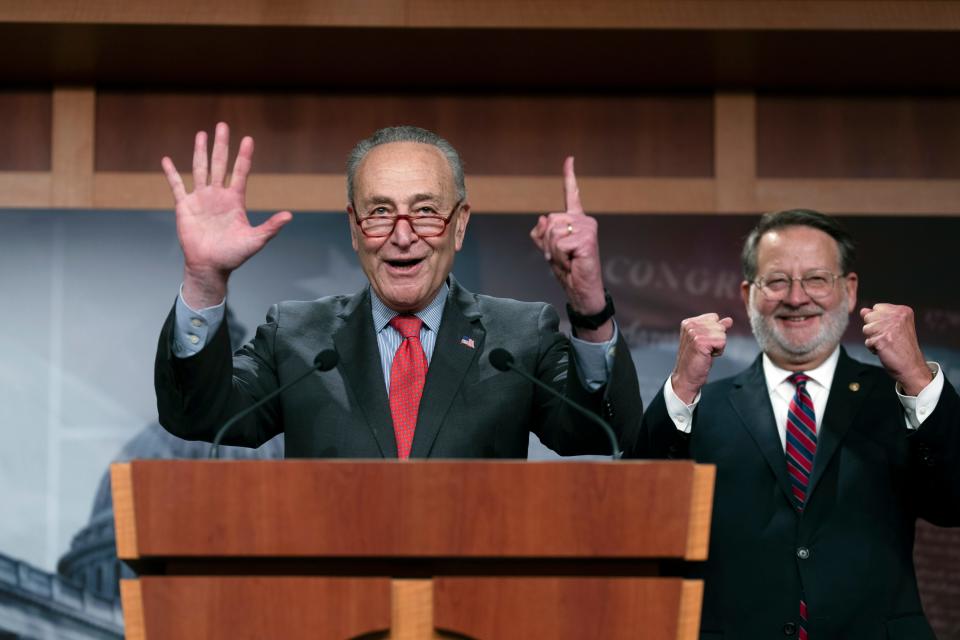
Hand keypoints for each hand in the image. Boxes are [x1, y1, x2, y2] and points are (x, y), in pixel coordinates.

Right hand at [162, 122, 291, 307]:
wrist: (210, 266)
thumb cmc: (233, 255)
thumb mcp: (255, 240)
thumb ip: (271, 227)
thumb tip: (289, 216)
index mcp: (235, 200)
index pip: (240, 172)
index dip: (244, 156)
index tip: (248, 139)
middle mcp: (218, 195)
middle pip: (220, 164)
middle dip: (221, 145)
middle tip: (222, 125)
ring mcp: (201, 199)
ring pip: (200, 169)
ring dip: (200, 151)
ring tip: (201, 134)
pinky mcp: (185, 206)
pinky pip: (177, 186)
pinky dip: (171, 173)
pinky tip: (166, 160)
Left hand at [530, 157, 609, 339]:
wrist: (580, 289)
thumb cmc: (567, 269)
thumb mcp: (548, 249)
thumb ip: (541, 233)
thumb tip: (543, 218)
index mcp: (574, 220)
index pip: (571, 194)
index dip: (569, 176)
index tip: (569, 159)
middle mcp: (583, 220)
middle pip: (549, 220)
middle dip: (547, 241)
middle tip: (560, 256)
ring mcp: (587, 228)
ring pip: (553, 232)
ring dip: (553, 251)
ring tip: (567, 259)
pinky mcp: (587, 239)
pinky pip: (559, 243)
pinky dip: (559, 257)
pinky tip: (572, 262)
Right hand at [670, 313, 733, 403]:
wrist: (686, 376)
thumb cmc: (695, 359)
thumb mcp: (706, 340)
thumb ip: (716, 328)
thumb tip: (729, 320)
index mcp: (688, 322)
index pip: (714, 317)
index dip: (714, 331)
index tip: (704, 342)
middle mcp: (690, 325)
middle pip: (719, 325)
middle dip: (717, 338)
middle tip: (705, 349)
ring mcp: (694, 333)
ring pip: (722, 333)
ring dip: (718, 346)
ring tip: (706, 353)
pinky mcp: (700, 342)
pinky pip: (722, 342)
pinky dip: (718, 351)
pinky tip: (708, 356)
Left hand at [861, 303, 931, 395]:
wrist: (912, 366)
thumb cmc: (903, 347)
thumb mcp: (894, 326)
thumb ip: (879, 316)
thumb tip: (863, 310)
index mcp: (903, 310)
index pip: (877, 307)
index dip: (879, 320)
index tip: (891, 330)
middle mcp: (897, 316)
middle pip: (869, 316)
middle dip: (874, 329)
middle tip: (888, 338)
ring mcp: (889, 327)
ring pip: (866, 329)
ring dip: (873, 339)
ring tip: (887, 344)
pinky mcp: (882, 338)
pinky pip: (867, 341)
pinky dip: (873, 348)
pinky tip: (885, 350)